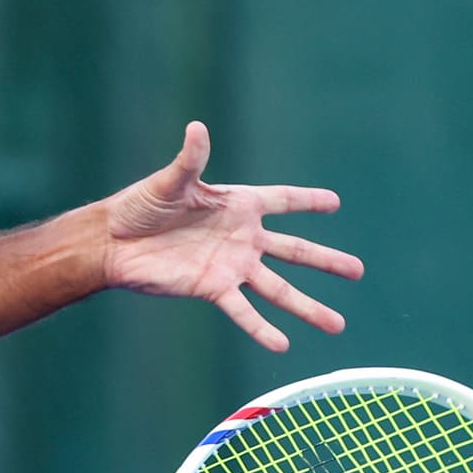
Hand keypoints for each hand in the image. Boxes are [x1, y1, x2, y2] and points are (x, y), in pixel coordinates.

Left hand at [102, 121, 364, 350]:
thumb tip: (197, 127)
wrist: (114, 242)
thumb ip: (190, 159)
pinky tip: (283, 345)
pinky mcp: (213, 288)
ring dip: (307, 307)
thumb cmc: (140, 205)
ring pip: (279, 289)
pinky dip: (262, 329)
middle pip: (294, 251)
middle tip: (358, 270)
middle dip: (326, 261)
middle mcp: (242, 237)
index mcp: (237, 204)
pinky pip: (244, 311)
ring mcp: (232, 265)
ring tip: (337, 325)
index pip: (283, 200)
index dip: (308, 201)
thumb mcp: (169, 181)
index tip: (335, 202)